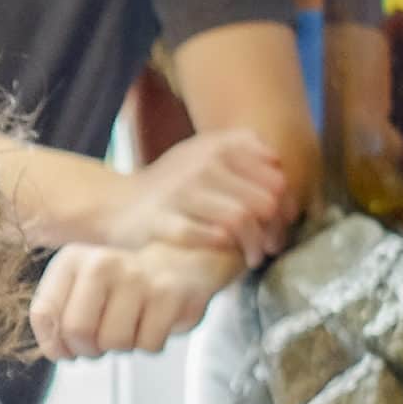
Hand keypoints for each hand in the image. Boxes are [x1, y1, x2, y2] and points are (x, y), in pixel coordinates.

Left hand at [31, 241, 227, 359]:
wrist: (180, 263)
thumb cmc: (122, 287)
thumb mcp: (79, 292)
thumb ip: (54, 320)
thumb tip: (57, 350)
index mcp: (72, 260)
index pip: (44, 314)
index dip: (55, 343)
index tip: (69, 346)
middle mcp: (102, 262)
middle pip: (78, 331)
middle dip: (89, 349)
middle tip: (102, 341)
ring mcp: (137, 276)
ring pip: (114, 342)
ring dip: (122, 347)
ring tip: (131, 325)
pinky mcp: (169, 294)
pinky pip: (148, 345)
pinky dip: (150, 344)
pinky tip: (153, 322)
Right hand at [99, 129, 290, 263]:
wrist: (115, 205)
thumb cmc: (171, 186)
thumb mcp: (203, 152)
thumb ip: (241, 147)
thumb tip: (279, 164)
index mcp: (218, 147)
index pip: (276, 179)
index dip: (287, 207)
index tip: (280, 225)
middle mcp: (202, 164)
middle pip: (264, 202)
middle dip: (274, 230)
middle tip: (269, 247)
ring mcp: (181, 192)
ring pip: (241, 219)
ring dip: (253, 244)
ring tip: (252, 257)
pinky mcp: (163, 221)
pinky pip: (207, 236)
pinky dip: (222, 245)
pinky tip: (223, 249)